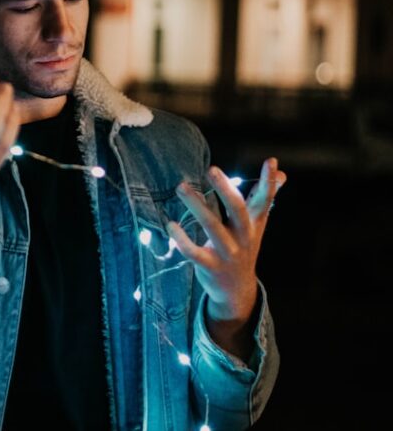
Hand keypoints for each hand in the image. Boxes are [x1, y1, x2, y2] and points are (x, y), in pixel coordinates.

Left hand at [166, 158, 286, 360]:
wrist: (237, 290)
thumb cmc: (243, 246)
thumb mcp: (256, 224)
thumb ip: (263, 198)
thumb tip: (281, 173)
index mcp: (255, 224)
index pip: (264, 200)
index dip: (268, 182)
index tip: (271, 162)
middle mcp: (244, 237)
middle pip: (237, 210)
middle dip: (225, 189)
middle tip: (211, 169)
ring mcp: (227, 252)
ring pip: (212, 226)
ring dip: (196, 205)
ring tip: (181, 186)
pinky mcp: (210, 266)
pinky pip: (194, 252)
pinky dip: (182, 239)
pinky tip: (171, 224)